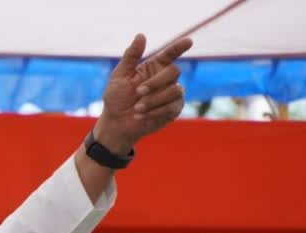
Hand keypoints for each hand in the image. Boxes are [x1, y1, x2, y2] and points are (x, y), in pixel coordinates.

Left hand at [94, 34, 193, 153]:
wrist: (117, 124)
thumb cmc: (117, 99)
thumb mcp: (119, 77)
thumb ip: (130, 57)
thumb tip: (141, 35)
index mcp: (154, 67)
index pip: (170, 54)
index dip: (179, 47)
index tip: (188, 41)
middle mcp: (165, 78)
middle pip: (174, 71)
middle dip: (156, 83)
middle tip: (138, 92)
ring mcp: (171, 93)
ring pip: (175, 90)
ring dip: (153, 100)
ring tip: (136, 109)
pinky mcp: (174, 109)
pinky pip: (173, 106)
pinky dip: (156, 111)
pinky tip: (142, 116)